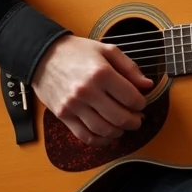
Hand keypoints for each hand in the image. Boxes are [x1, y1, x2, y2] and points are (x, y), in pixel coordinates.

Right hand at [30, 34, 155, 145]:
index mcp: (101, 73)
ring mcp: (73, 106)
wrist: (43, 56)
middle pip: (119, 118)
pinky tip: (108, 135)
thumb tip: (148, 85)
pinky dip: (100, 140)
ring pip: (104, 130)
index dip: (141, 103)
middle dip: (134, 121)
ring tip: (123, 126)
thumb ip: (129, 68)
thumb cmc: (77, 52)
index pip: (131, 98)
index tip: (141, 102)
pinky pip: (85, 136)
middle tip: (138, 119)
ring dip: (119, 132)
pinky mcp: (63, 115)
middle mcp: (87, 91)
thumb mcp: (107, 50)